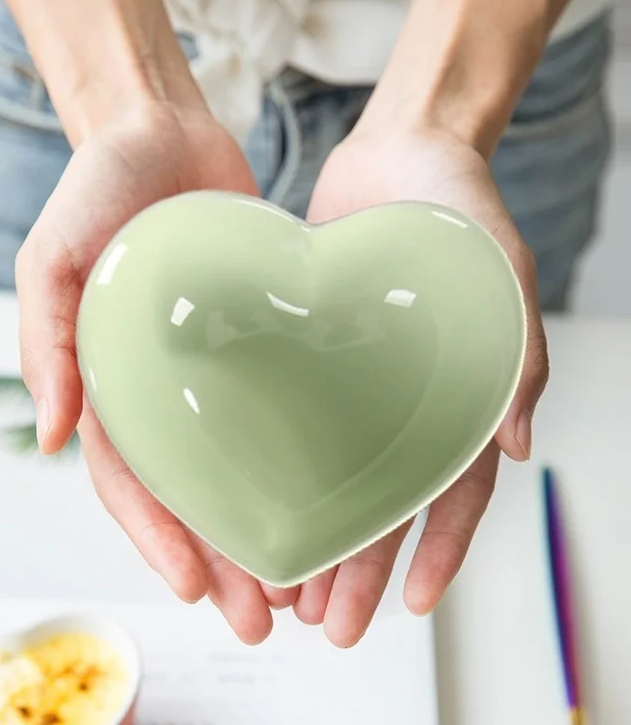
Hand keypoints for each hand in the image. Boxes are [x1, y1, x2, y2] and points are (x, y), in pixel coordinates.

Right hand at [16, 102, 277, 643]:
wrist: (160, 131)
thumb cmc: (96, 189)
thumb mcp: (52, 256)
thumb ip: (45, 340)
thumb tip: (50, 436)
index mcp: (107, 380)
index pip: (129, 478)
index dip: (157, 535)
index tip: (197, 585)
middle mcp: (162, 384)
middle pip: (189, 488)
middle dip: (220, 555)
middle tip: (263, 615)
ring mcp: (213, 364)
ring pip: (237, 461)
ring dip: (262, 523)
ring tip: (305, 583)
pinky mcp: (258, 336)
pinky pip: (277, 404)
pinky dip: (294, 454)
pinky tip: (330, 490)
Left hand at [292, 127, 548, 646]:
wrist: (402, 150)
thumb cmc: (463, 207)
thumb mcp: (504, 273)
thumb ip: (519, 355)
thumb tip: (520, 446)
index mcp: (459, 395)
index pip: (452, 491)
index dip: (437, 552)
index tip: (406, 605)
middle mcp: (405, 399)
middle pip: (386, 500)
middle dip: (359, 564)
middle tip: (326, 620)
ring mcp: (356, 381)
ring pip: (335, 476)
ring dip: (315, 533)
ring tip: (282, 587)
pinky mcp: (311, 354)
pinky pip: (292, 422)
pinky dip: (277, 467)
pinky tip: (250, 500)